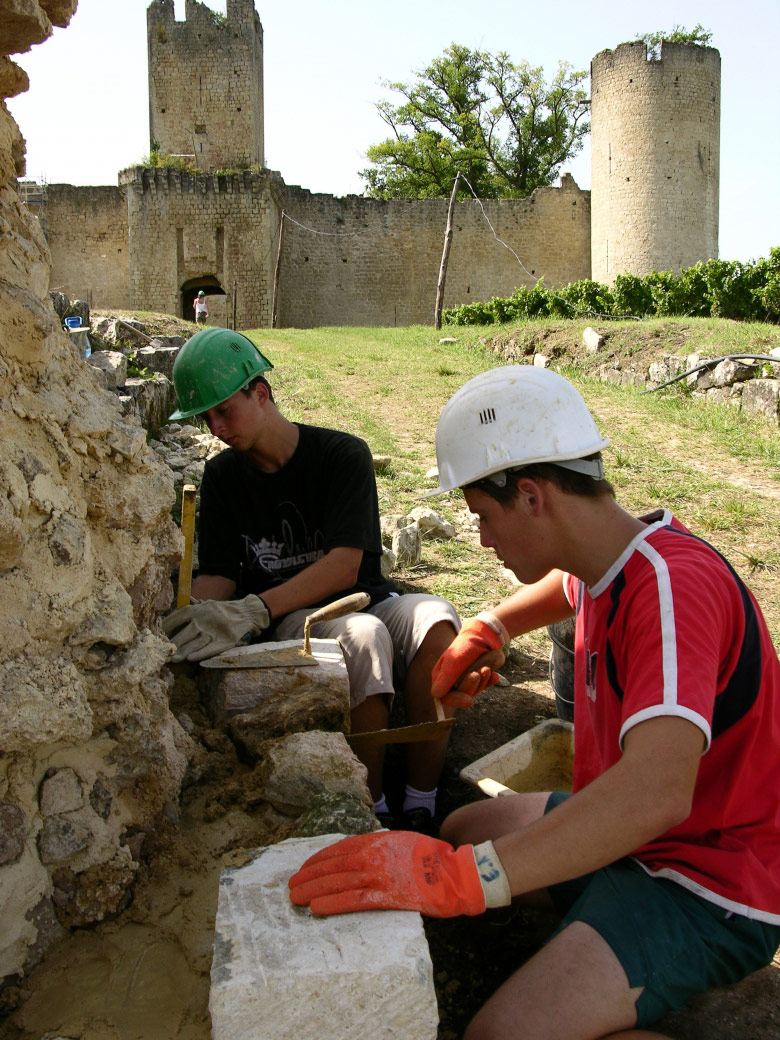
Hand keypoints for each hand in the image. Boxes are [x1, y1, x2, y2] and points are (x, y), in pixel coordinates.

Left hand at [162, 594, 269, 661]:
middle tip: (161, 651)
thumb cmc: (223, 610)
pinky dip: (201, 653)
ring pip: (197, 642)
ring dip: (184, 651)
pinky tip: (190, 658)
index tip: (156, 634)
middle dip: (173, 643)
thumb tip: (177, 607)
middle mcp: (206, 619)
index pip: (178, 616)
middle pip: (186, 632)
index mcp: (199, 609)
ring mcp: (216, 631)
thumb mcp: (207, 603)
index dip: (166, 625)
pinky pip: (211, 649)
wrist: (247, 612)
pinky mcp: (226, 641)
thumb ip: (193, 606)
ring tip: (173, 659)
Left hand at [289, 831, 508, 917]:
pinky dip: (332, 904)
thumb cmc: (431, 858)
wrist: (456, 873)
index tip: (305, 869)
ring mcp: (379, 874)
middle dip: (309, 876)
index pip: (338, 850)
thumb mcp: (401, 841)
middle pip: (333, 866)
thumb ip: (379, 846)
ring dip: (313, 890)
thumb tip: (360, 854)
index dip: (318, 861)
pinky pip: (353, 900)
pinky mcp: (387, 895)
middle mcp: (373, 854)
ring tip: (296, 898)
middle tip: (292, 886)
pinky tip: (317, 909)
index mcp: (376, 841)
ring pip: (337, 882)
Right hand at [431, 615, 507, 704]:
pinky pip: (484, 686)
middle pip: (460, 696)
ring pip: (473, 692)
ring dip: (482, 681)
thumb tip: (436, 695)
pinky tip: (494, 675)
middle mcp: (452, 680)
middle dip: (472, 687)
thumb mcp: (454, 662)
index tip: (469, 700)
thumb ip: (445, 679)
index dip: (456, 700)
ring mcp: (465, 679)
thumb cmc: (466, 646)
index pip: (444, 697)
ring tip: (486, 668)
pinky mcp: (478, 678)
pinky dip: (489, 681)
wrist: (486, 635)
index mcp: (441, 676)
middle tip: (479, 673)